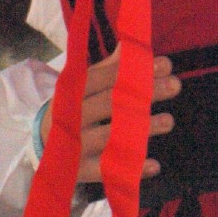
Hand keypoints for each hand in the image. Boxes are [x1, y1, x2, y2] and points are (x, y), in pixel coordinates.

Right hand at [40, 47, 180, 182]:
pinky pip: (106, 171)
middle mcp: (71, 116)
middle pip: (110, 103)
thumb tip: (131, 45)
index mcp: (74, 90)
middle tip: (175, 85)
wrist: (42, 141)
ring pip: (109, 136)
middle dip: (145, 93)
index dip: (135, 69)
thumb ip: (110, 67)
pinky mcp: (78, 171)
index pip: (105, 76)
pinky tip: (155, 165)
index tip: (165, 64)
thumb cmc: (75, 105)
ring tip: (169, 121)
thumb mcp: (86, 83)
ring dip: (141, 129)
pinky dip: (130, 169)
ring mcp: (74, 145)